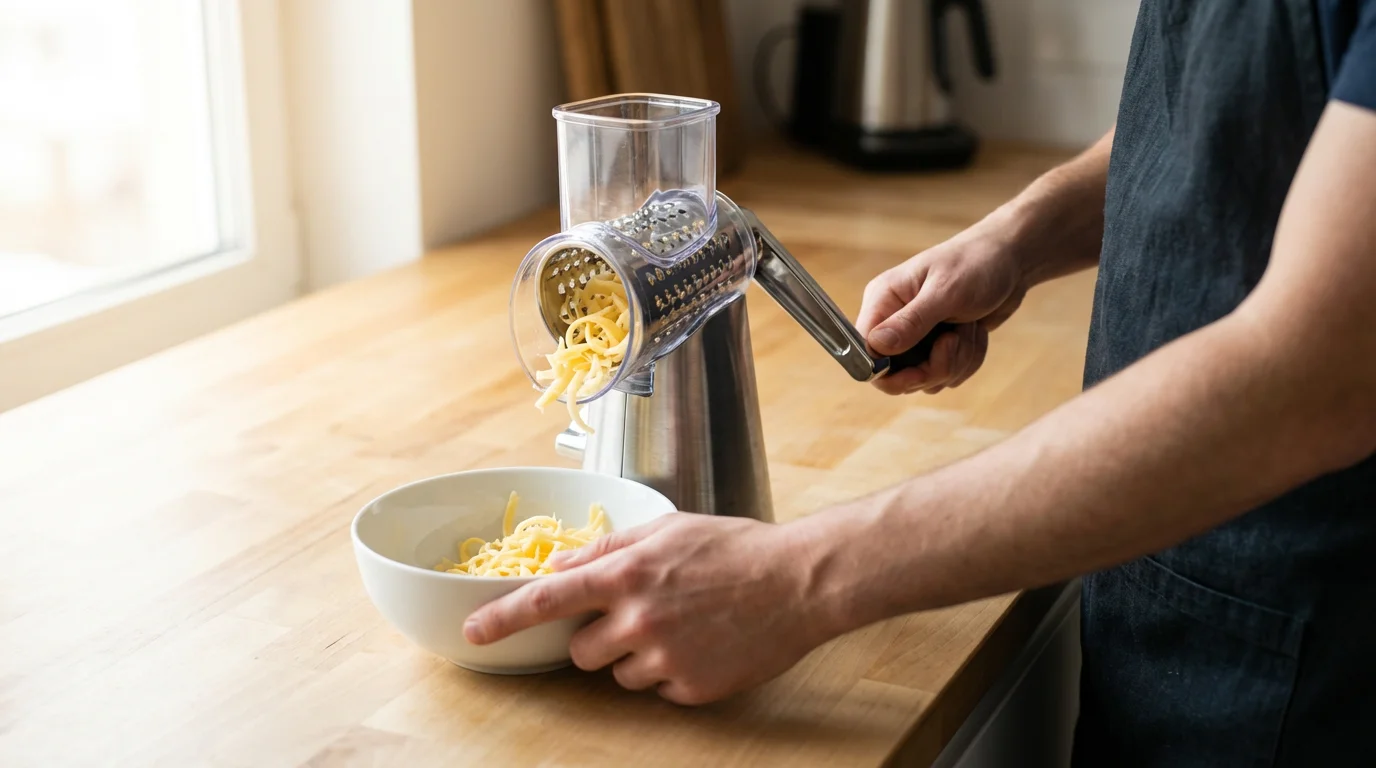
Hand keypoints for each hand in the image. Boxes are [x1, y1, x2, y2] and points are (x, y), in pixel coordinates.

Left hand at [463, 514, 837, 704]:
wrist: (799, 583)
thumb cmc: (736, 549)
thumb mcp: (668, 529)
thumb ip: (607, 547)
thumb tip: (559, 565)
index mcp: (627, 574)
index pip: (546, 600)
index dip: (502, 617)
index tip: (473, 632)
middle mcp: (638, 619)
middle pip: (581, 651)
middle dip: (598, 637)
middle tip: (638, 615)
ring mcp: (665, 659)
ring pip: (619, 674)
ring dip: (637, 656)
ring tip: (683, 626)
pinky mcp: (690, 689)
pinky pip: (659, 690)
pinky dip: (673, 673)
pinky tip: (704, 644)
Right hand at [857, 225, 1027, 395]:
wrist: (1012, 259)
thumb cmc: (976, 264)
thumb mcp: (945, 292)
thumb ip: (911, 321)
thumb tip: (876, 346)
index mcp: (883, 300)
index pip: (865, 350)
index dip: (887, 372)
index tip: (919, 371)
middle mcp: (893, 320)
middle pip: (895, 373)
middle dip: (933, 367)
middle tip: (954, 342)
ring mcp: (916, 336)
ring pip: (925, 378)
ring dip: (957, 361)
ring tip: (969, 328)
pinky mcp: (938, 346)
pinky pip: (946, 374)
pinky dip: (968, 359)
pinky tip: (975, 333)